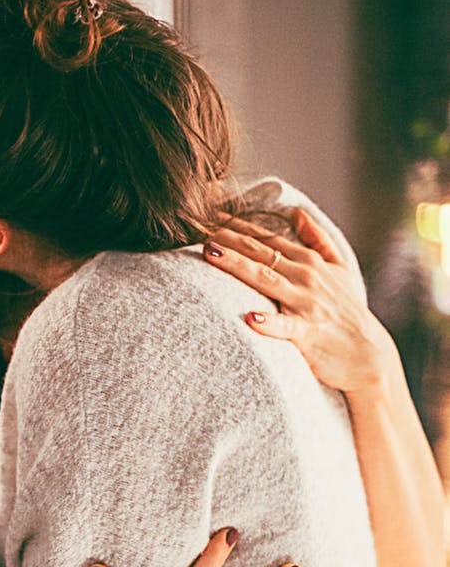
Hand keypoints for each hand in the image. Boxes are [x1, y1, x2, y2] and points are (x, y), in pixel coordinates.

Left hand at [203, 209, 395, 396]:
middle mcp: (305, 277)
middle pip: (260, 254)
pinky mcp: (308, 334)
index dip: (238, 226)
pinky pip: (285, 327)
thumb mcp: (339, 269)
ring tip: (211, 255)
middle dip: (229, 239)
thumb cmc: (348, 312)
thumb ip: (318, 240)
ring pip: (266, 281)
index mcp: (308, 262)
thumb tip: (297, 213)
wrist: (368, 354)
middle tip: (198, 228)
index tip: (210, 214)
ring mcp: (306, 305)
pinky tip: (249, 320)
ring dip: (238, 266)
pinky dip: (269, 323)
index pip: (267, 238)